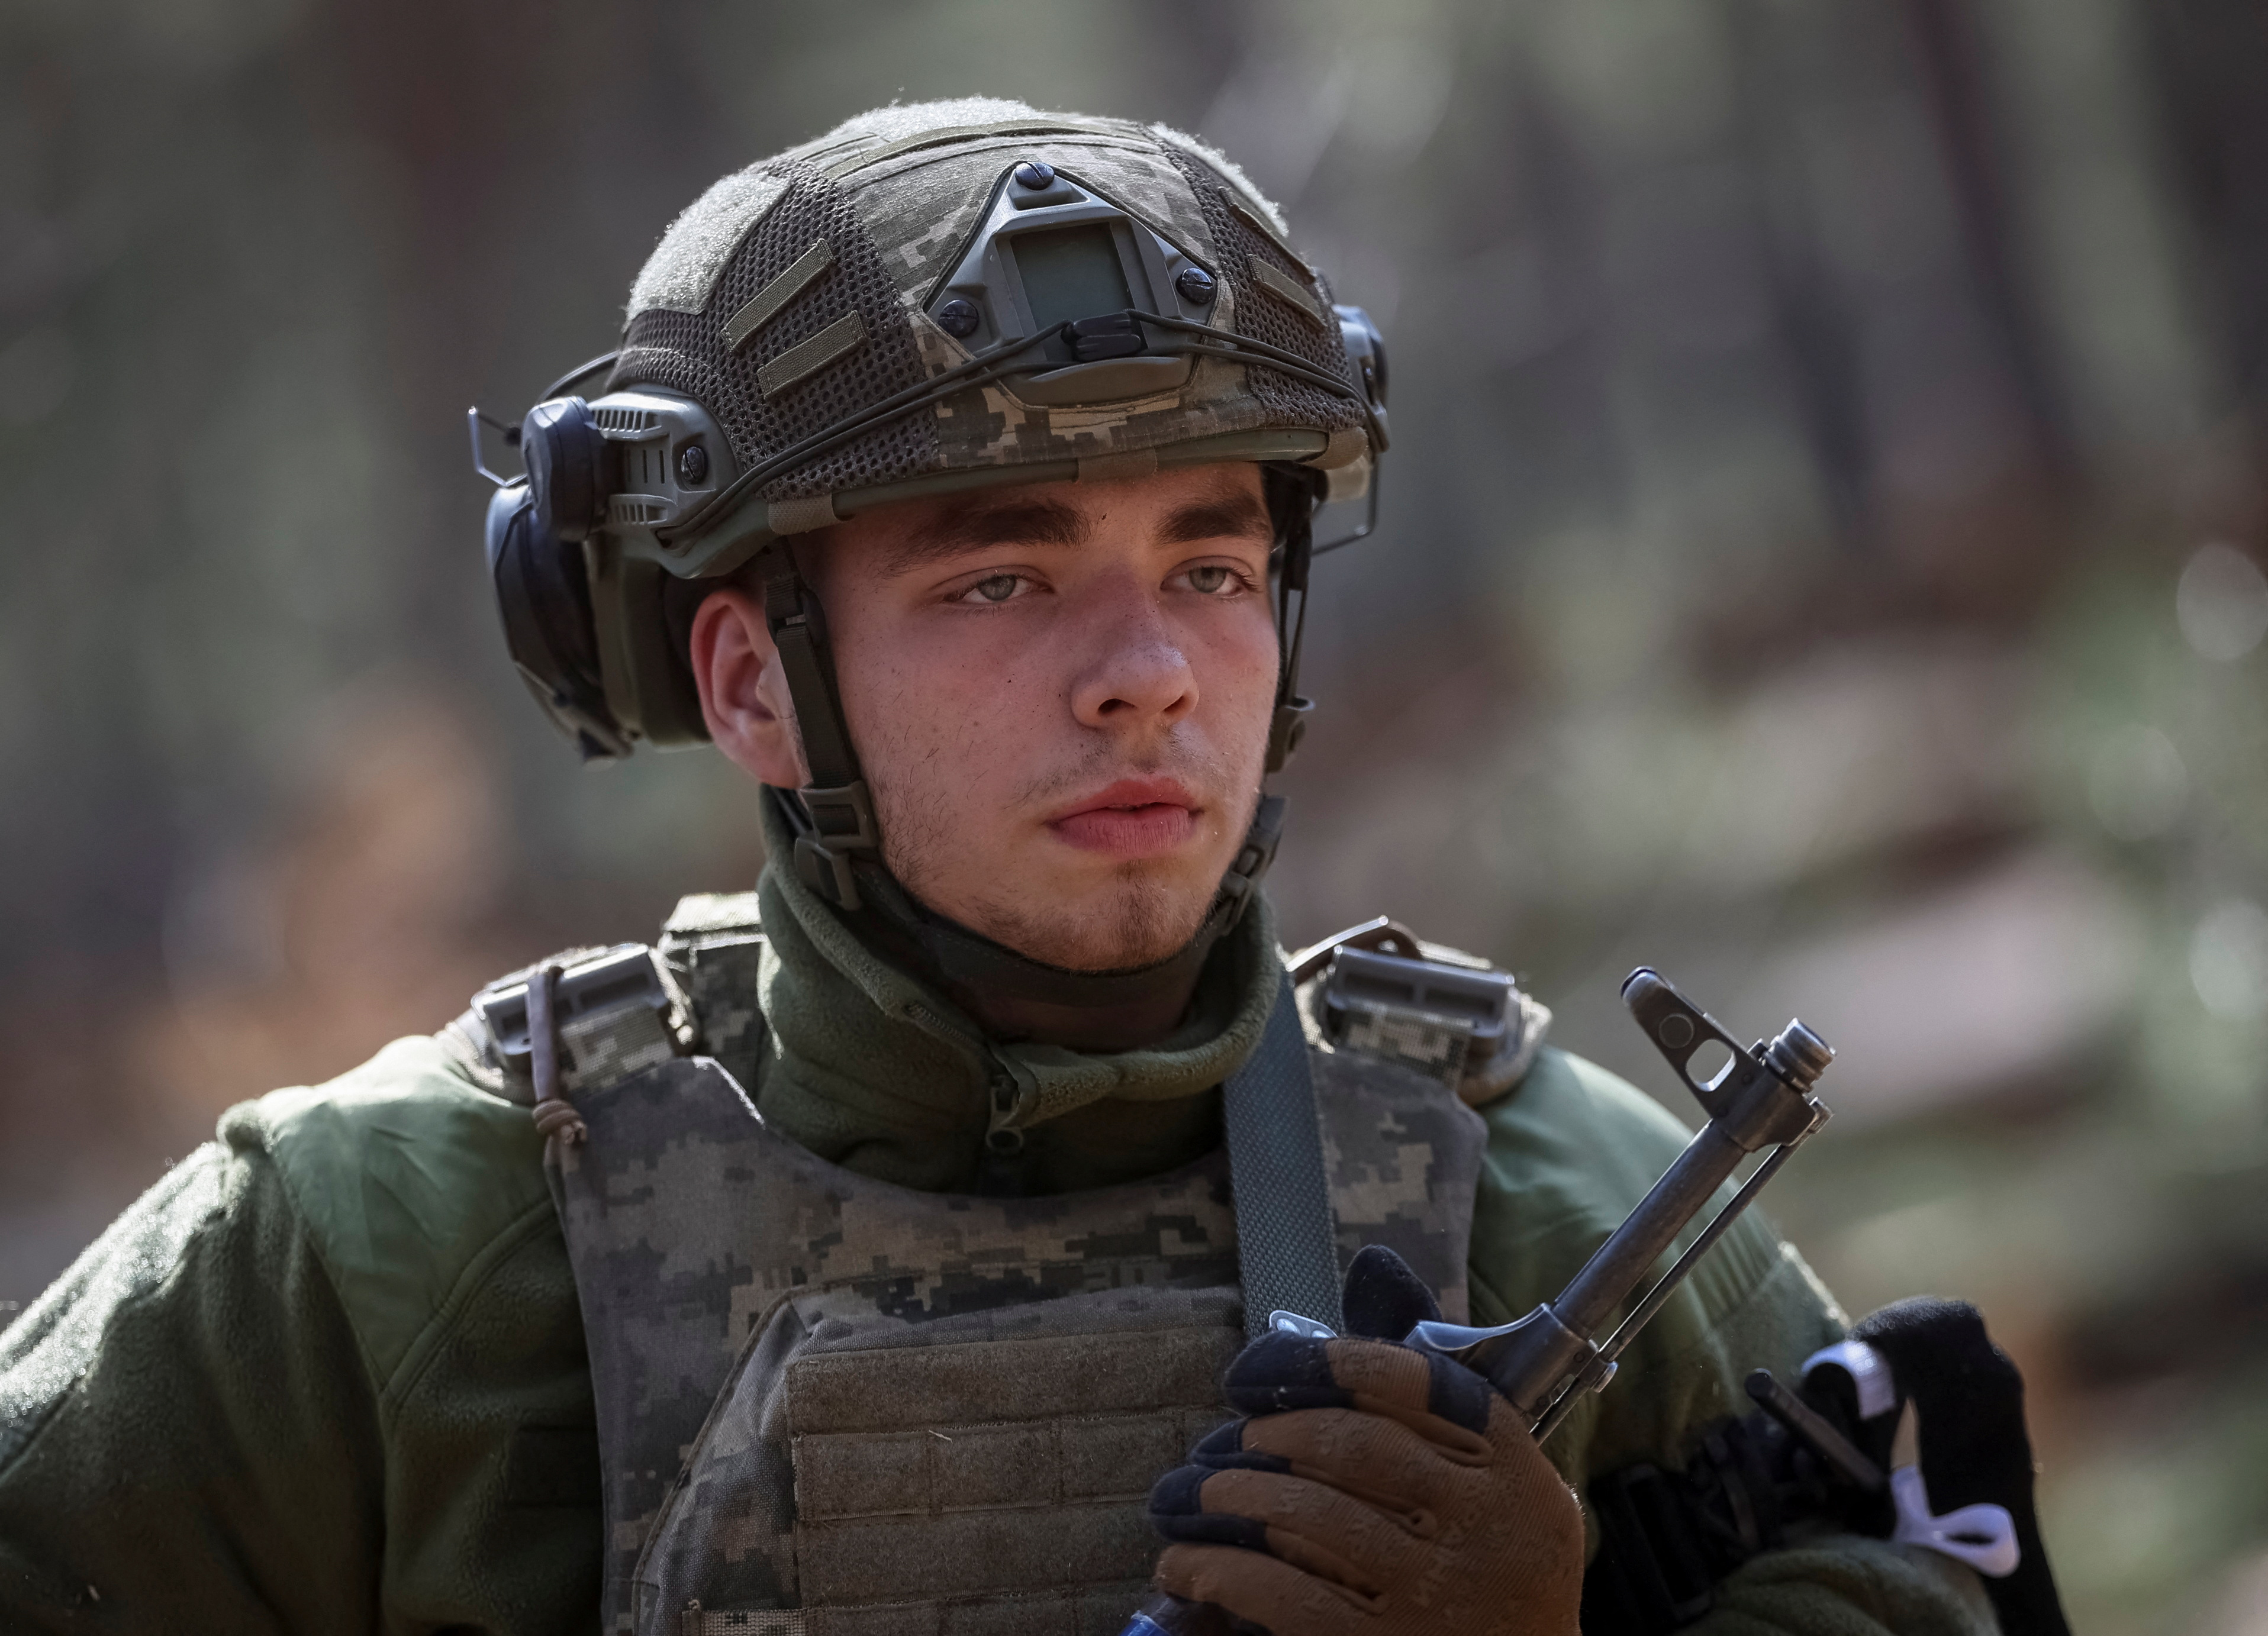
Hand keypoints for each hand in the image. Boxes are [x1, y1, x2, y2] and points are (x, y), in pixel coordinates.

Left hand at [1147, 1250, 1582, 1635]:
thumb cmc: (1489, 1555)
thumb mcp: (1485, 1470)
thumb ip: (1423, 1383)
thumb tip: (1373, 1267)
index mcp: (1510, 1462)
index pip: (1409, 1381)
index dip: (1316, 1365)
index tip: (1251, 1374)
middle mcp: (1484, 1523)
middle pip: (1351, 1447)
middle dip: (1266, 1439)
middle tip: (1223, 1445)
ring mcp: (1438, 1593)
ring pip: (1310, 1517)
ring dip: (1228, 1500)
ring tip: (1189, 1497)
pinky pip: (1285, 1597)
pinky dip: (1221, 1574)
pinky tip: (1184, 1567)